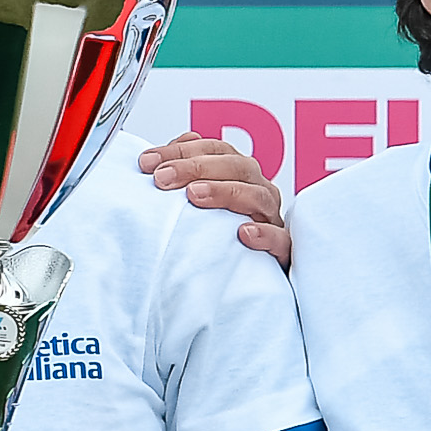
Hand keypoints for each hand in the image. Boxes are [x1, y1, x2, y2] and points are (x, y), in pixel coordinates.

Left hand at [141, 133, 291, 267]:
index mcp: (240, 174)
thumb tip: (165, 152)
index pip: (215, 150)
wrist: (245, 279)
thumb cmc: (218, 235)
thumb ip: (185, 175)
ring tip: (194, 196)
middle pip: (237, 166)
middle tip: (162, 178)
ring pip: (259, 196)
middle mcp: (259, 191)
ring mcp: (272, 220)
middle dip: (196, 167)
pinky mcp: (282, 251)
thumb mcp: (198, 202)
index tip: (148, 161)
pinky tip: (244, 233)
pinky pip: (281, 240)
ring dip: (225, 192)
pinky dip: (265, 234)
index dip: (182, 151)